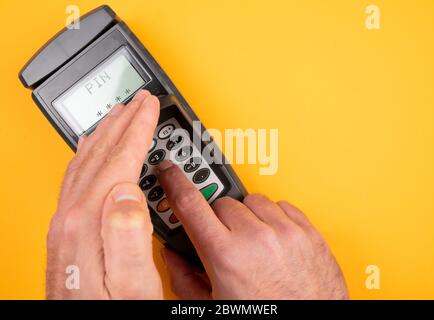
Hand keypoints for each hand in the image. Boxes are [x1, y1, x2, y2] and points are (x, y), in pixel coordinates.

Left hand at [46, 90, 161, 298]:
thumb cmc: (115, 311)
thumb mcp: (133, 283)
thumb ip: (129, 235)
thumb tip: (129, 191)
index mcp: (90, 223)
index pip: (118, 161)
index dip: (137, 130)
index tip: (148, 106)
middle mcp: (71, 218)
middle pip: (99, 155)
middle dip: (121, 122)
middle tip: (136, 100)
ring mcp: (66, 223)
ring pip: (85, 163)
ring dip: (104, 134)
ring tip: (117, 115)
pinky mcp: (68, 230)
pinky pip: (76, 179)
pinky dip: (88, 156)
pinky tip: (91, 151)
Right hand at [157, 161, 348, 298]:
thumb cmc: (265, 319)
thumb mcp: (212, 307)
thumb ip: (184, 278)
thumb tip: (172, 255)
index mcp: (226, 256)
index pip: (190, 203)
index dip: (174, 181)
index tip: (169, 171)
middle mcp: (256, 238)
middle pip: (222, 203)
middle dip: (217, 220)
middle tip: (223, 241)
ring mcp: (285, 232)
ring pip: (252, 200)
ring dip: (247, 217)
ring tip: (250, 242)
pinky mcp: (308, 232)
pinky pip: (282, 205)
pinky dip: (273, 218)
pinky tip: (271, 239)